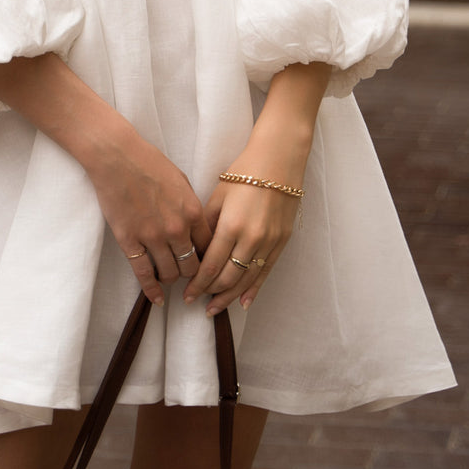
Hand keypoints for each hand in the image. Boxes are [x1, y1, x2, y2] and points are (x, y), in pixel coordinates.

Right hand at [88, 127, 210, 306]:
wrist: (117, 156)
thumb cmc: (149, 162)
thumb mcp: (182, 181)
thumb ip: (192, 207)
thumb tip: (197, 229)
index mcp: (193, 212)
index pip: (210, 248)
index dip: (209, 260)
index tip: (206, 266)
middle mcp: (177, 229)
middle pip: (192, 266)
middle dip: (192, 274)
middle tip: (189, 278)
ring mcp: (153, 237)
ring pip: (170, 274)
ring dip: (172, 280)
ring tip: (169, 279)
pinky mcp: (130, 242)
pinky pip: (144, 274)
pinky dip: (152, 290)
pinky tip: (156, 298)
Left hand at [181, 61, 328, 314]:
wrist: (279, 160)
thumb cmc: (244, 173)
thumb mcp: (218, 196)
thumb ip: (207, 226)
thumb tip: (196, 252)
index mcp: (232, 226)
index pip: (211, 266)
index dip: (198, 284)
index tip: (186, 294)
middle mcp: (252, 239)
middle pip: (228, 278)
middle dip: (210, 293)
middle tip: (196, 303)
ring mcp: (269, 243)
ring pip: (247, 280)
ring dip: (229, 297)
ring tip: (214, 308)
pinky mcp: (282, 242)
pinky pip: (265, 273)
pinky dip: (253, 290)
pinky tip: (243, 302)